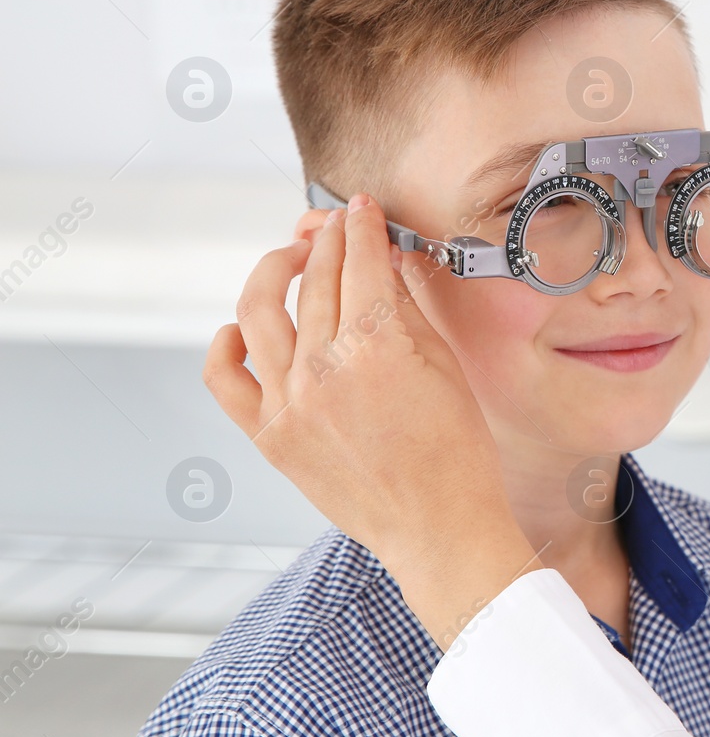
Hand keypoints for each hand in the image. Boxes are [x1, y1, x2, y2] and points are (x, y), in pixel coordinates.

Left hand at [203, 194, 538, 647]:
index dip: (362, 227)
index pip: (359, 263)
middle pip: (315, 280)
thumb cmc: (457, 455)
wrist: (439, 527)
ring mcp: (287, 403)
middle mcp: (321, 369)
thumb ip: (406, 308)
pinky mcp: (267, 434)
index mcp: (375, 347)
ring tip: (292, 260)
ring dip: (275, 271)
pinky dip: (226, 343)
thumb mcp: (445, 366)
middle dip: (327, 240)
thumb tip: (385, 262)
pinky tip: (241, 328)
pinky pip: (224, 376)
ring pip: (260, 311)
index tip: (362, 209)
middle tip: (337, 225)